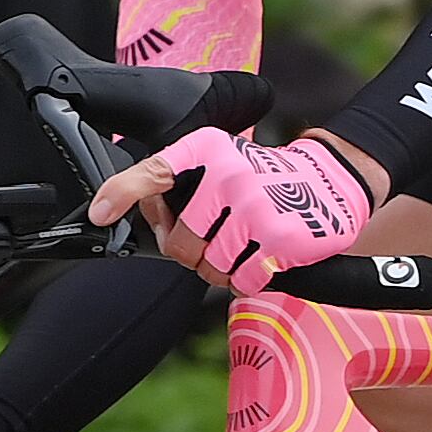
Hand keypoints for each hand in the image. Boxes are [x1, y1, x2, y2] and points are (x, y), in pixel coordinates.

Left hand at [89, 127, 373, 293]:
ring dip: (222, 270)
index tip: (99, 214)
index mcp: (208, 149)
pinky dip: (249, 280)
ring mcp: (255, 206)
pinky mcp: (281, 238)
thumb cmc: (264, 179)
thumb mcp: (221, 162)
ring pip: (211, 266)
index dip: (122, 192)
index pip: (155, 170)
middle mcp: (229, 173)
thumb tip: (134, 215)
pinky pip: (243, 281)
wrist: (332, 181)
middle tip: (212, 245)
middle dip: (191, 255)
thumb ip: (178, 184)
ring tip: (243, 249)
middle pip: (180, 243)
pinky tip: (263, 258)